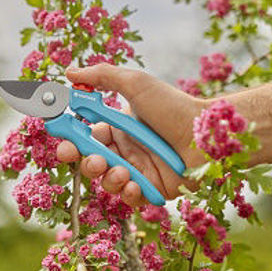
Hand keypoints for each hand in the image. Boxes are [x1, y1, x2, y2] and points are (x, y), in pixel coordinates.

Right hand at [57, 64, 205, 206]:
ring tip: (121, 171)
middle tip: (94, 159)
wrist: (208, 133)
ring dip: (108, 178)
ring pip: (107, 182)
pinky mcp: (153, 189)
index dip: (71, 142)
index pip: (85, 137)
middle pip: (92, 162)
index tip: (63, 144)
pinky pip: (130, 198)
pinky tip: (134, 184)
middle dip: (87, 163)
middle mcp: (125, 150)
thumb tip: (69, 72)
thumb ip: (101, 76)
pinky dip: (127, 193)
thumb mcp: (136, 84)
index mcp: (118, 128)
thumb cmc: (172, 106)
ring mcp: (138, 171)